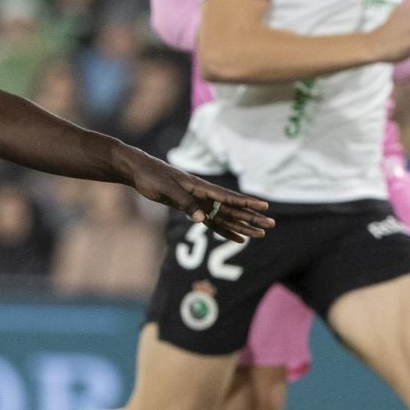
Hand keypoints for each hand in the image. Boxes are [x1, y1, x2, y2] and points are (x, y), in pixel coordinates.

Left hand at [116, 146, 273, 242]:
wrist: (139, 171)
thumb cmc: (152, 177)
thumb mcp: (168, 190)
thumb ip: (186, 204)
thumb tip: (203, 220)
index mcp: (201, 187)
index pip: (229, 197)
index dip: (248, 203)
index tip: (265, 206)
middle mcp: (204, 195)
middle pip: (233, 209)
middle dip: (252, 217)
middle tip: (270, 225)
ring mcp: (199, 202)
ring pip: (226, 217)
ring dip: (243, 226)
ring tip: (260, 234)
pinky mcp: (191, 209)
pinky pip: (213, 222)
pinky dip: (225, 230)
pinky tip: (236, 237)